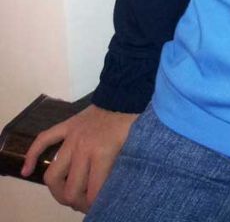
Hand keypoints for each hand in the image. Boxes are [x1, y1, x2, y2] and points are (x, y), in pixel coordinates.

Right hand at [20, 103, 138, 212]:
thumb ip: (115, 171)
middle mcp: (83, 148)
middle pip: (70, 189)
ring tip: (65, 194)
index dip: (94, 205)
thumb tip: (104, 193)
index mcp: (102, 154)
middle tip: (83, 202)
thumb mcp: (129, 150)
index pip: (92, 193)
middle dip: (75, 202)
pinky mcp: (65, 126)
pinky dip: (32, 156)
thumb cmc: (130, 124)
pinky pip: (43, 140)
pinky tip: (26, 170)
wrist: (123, 96)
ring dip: (57, 190)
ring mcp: (71, 137)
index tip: (97, 206)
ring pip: (53, 174)